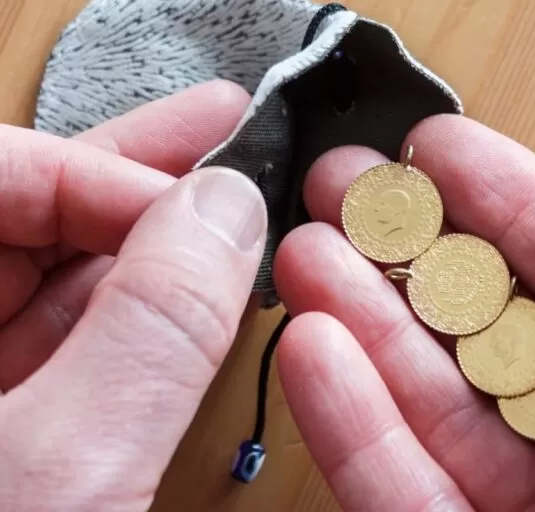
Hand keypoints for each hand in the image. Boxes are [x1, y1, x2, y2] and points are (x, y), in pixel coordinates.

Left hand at [0, 81, 267, 510]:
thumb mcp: (66, 475)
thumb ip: (154, 329)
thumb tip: (226, 211)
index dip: (107, 174)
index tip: (206, 203)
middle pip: (26, 213)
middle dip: (138, 177)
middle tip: (225, 131)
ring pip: (58, 274)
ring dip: (151, 240)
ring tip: (228, 190)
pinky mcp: (8, 422)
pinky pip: (77, 339)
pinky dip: (144, 310)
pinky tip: (201, 282)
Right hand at [274, 114, 534, 510]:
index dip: (509, 202)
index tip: (436, 152)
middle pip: (496, 332)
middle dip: (417, 252)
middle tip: (350, 192)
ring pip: (436, 405)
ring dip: (365, 321)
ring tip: (307, 253)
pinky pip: (400, 488)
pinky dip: (352, 417)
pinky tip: (313, 348)